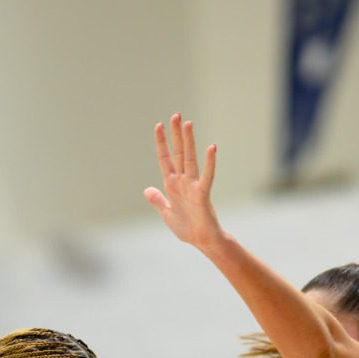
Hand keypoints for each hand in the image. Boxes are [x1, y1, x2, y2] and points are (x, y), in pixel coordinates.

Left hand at [144, 113, 222, 250]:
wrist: (202, 241)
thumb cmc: (188, 228)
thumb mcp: (166, 213)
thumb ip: (157, 200)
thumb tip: (147, 189)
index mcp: (172, 185)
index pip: (165, 159)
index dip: (161, 143)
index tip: (158, 125)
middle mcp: (183, 181)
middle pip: (178, 153)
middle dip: (176, 134)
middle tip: (176, 115)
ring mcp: (193, 186)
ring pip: (190, 159)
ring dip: (189, 141)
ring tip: (188, 123)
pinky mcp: (203, 194)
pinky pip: (207, 176)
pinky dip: (210, 162)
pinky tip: (211, 148)